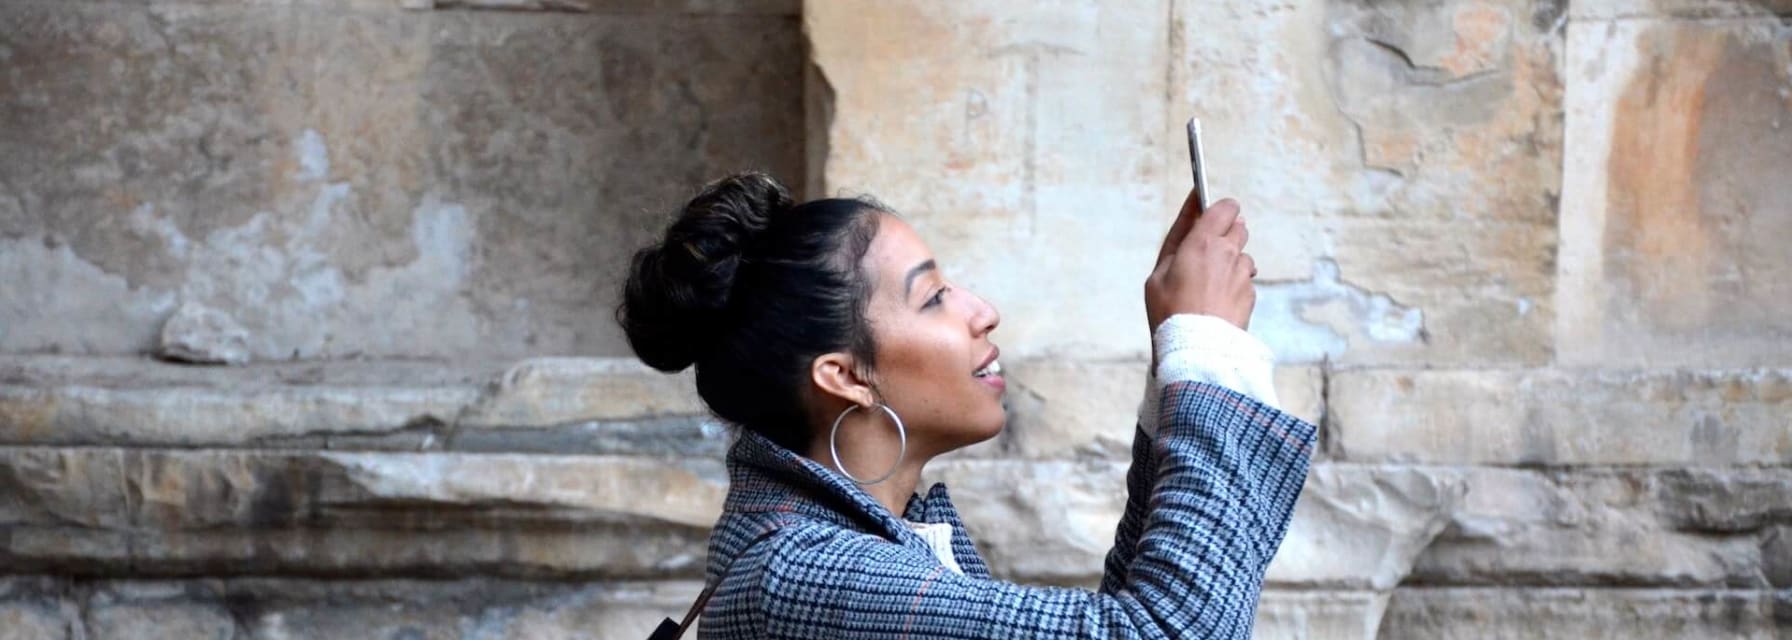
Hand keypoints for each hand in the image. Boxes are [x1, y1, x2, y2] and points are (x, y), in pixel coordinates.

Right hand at [1144, 189, 1255, 332]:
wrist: (1195, 349)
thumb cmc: (1170, 311)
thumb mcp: (1158, 272)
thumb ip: (1179, 238)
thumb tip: (1194, 210)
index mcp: (1203, 242)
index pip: (1225, 207)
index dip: (1219, 209)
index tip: (1209, 216)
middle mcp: (1229, 253)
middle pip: (1239, 228)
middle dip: (1226, 235)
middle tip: (1205, 254)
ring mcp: (1243, 275)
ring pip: (1243, 256)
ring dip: (1231, 264)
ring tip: (1209, 286)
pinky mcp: (1251, 295)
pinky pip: (1245, 281)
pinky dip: (1235, 287)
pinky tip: (1218, 303)